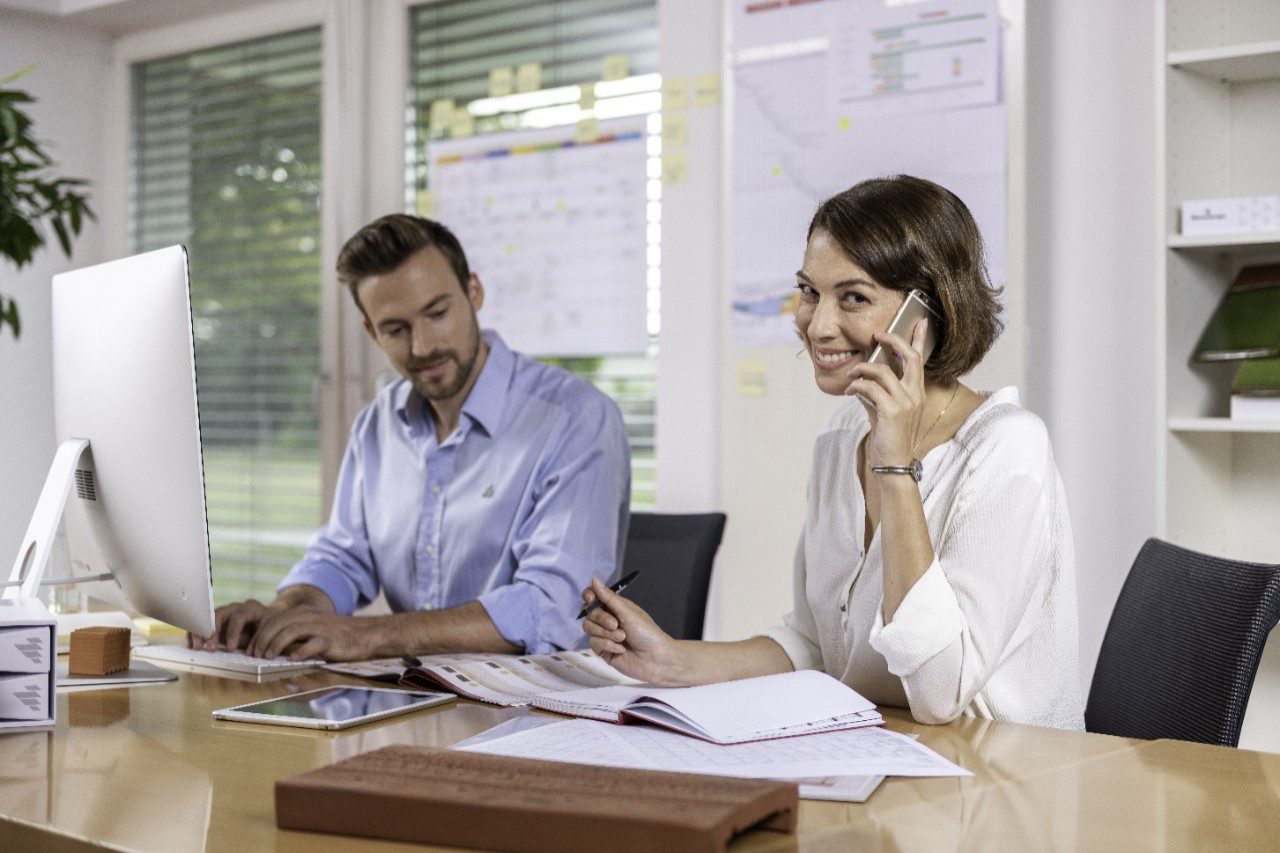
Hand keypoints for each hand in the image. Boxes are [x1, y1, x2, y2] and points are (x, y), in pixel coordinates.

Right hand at [189, 598, 274, 652]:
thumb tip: (254, 652)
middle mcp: (235, 608)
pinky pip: (202, 624)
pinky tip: (192, 645)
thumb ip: (260, 640)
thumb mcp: (268, 633)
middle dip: (213, 631)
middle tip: (210, 648)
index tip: (230, 648)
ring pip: (208, 617)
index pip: (239, 616)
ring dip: (200, 632)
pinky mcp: (215, 621)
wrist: (265, 622)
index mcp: (251, 608)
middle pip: (220, 614)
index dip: (233, 632)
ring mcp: (224, 613)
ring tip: (197, 647)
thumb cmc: (268, 629)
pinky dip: (196, 634)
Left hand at [243, 609, 372, 661]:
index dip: (259, 635)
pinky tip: (293, 660)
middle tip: (256, 656)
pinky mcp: (331, 639)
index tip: (251, 651)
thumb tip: (270, 651)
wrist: (365, 634)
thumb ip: (294, 636)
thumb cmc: (336, 636)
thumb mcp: (312, 630)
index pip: (273, 620)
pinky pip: (313, 643)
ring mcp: (320, 627)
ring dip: (276, 645)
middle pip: (278, 624)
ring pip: (291, 631)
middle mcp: (309, 617)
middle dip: (263, 640)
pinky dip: (300, 652)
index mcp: (302, 614)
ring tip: (268, 658)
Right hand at [581, 577, 682, 684]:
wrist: (655, 657)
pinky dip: (608, 645)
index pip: (593, 597)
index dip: (588, 596)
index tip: (590, 598)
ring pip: (589, 628)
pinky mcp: (603, 650)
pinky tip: (621, 649)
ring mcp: (604, 635)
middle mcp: (607, 620)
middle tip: (616, 624)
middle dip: (602, 619)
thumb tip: (594, 579)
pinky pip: (594, 643)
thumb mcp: (627, 612)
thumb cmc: (646, 632)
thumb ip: (608, 597)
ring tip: (623, 637)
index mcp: (614, 607)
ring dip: (607, 633)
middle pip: (589, 613)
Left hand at [844, 317, 928, 466]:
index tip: (919, 321)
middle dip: (893, 340)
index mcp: (916, 392)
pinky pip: (870, 388)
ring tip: (851, 375)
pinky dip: (857, 386)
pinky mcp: (892, 411)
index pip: (920, 360)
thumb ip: (876, 392)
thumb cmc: (887, 437)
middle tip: (877, 335)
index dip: (919, 338)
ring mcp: (906, 402)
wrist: (893, 463)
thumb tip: (862, 378)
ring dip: (862, 369)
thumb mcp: (882, 410)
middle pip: (910, 356)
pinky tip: (850, 391)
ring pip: (882, 371)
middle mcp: (915, 394)